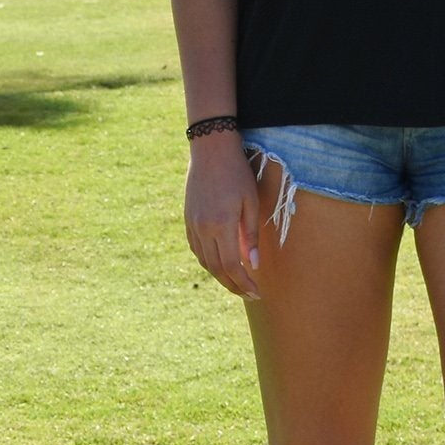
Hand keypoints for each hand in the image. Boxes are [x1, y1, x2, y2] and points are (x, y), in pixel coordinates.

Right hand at [183, 132, 261, 299]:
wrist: (210, 151)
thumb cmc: (236, 173)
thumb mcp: (251, 202)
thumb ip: (251, 235)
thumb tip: (254, 264)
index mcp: (221, 225)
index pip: (233, 265)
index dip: (244, 282)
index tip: (256, 292)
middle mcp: (204, 230)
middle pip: (218, 269)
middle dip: (233, 285)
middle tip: (247, 294)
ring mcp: (193, 227)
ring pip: (206, 263)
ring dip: (221, 276)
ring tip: (236, 282)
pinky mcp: (188, 223)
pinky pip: (198, 251)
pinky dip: (209, 262)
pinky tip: (220, 265)